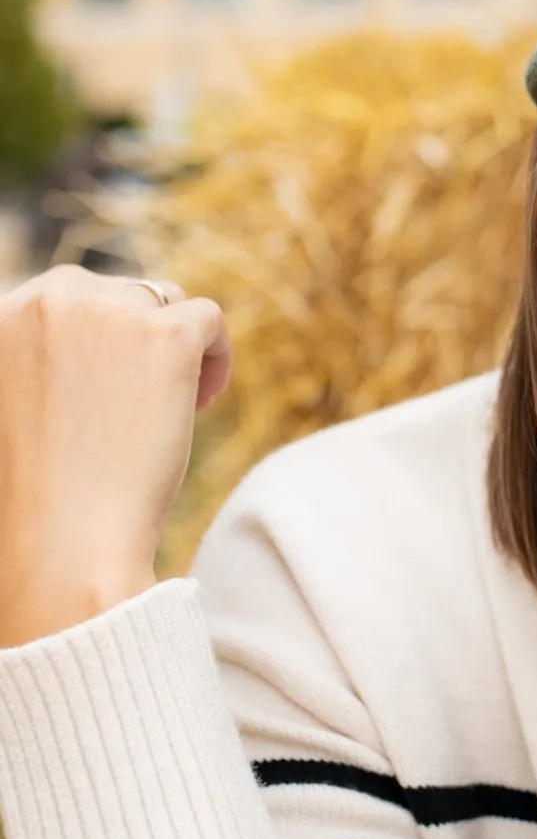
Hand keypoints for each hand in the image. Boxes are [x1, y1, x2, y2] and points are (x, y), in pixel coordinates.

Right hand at [0, 266, 230, 647]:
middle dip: (130, 340)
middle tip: (135, 407)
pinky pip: (208, 318)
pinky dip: (215, 356)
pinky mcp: (166, 335)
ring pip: (162, 301)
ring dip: (172, 347)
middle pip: (111, 293)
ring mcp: (107, 311)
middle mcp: (45, 299)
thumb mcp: (14, 409)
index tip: (97, 396)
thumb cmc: (28, 499)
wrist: (60, 545)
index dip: (89, 346)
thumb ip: (37, 368)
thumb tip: (89, 360)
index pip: (60, 300)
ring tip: (170, 409)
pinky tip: (200, 405)